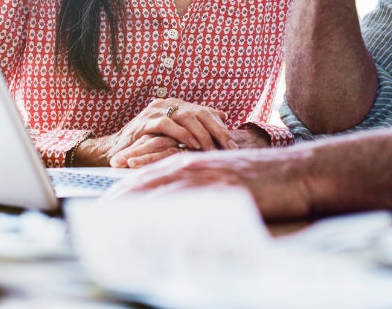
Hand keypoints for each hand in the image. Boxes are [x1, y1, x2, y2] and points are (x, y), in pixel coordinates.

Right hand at [99, 98, 234, 165]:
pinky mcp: (144, 122)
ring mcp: (155, 111)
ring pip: (185, 117)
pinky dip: (181, 133)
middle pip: (199, 113)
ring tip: (212, 148)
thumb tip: (223, 115)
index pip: (204, 112)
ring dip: (201, 134)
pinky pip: (166, 124)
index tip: (233, 144)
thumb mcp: (174, 133)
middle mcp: (167, 104)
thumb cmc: (147, 143)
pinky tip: (191, 144)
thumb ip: (196, 122)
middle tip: (229, 147)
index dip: (220, 127)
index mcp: (176, 105)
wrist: (116, 149)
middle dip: (216, 131)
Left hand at [106, 149, 314, 220]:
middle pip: (142, 185)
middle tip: (95, 223)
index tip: (100, 213)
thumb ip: (195, 191)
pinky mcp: (218, 186)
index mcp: (187, 164)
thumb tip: (172, 214)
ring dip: (132, 209)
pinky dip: (163, 213)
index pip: (143, 180)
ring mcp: (203, 175)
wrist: (296, 173)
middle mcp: (189, 165)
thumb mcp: (221, 182)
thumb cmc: (261, 181)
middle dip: (117, 204)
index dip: (119, 196)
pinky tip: (150, 227)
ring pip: (158, 192)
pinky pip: (184, 201)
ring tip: (110, 228)